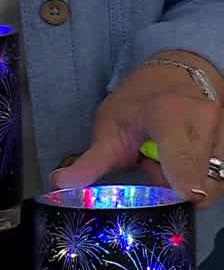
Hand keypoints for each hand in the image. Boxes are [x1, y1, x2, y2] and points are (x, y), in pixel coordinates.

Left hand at [52, 54, 222, 207]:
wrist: (172, 75)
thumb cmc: (137, 103)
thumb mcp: (107, 130)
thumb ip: (90, 162)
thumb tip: (61, 183)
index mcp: (170, 115)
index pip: (184, 162)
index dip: (181, 185)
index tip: (179, 194)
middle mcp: (205, 120)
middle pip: (202, 181)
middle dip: (177, 188)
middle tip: (152, 166)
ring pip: (213, 181)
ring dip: (189, 182)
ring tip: (166, 160)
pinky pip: (219, 174)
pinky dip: (200, 175)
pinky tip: (182, 159)